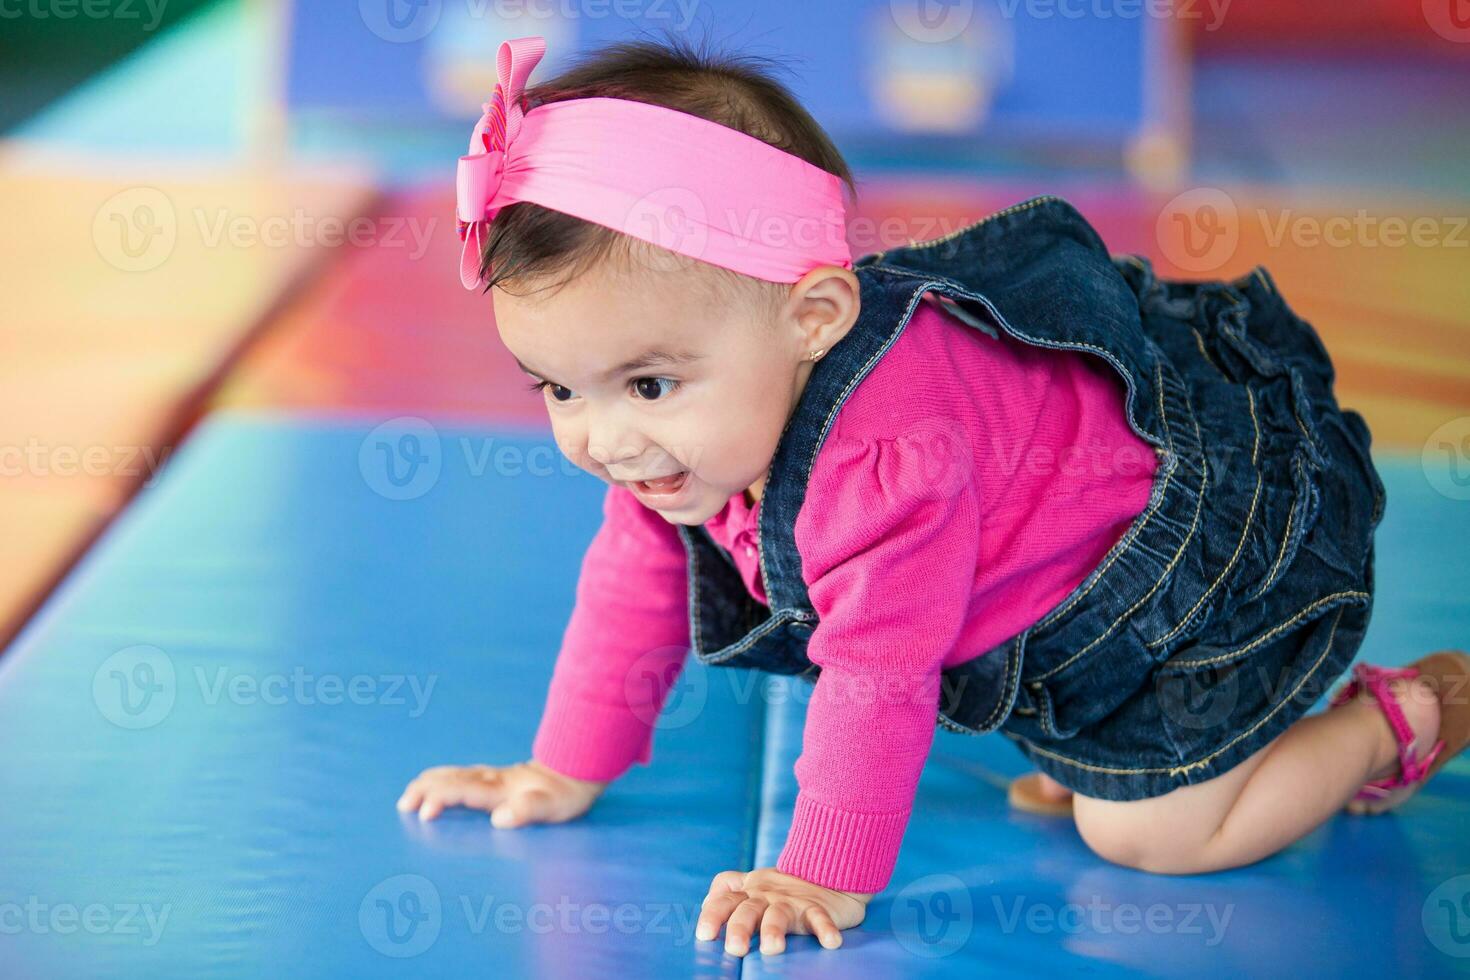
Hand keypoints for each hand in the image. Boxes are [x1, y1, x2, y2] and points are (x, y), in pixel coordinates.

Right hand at [396, 761, 607, 827]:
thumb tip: (499, 819)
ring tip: (409, 796)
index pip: (463, 791)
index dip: (441, 799)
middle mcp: (492, 779)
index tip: (424, 814)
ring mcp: (492, 776)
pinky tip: (436, 784)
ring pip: (453, 775)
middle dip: (425, 790)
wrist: (578, 770)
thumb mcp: (553, 807)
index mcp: (500, 788)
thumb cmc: (565, 794)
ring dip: (429, 784)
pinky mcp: (495, 778)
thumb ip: (527, 810)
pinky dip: (441, 779)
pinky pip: (461, 776)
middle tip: (403, 806)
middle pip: (451, 779)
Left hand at [695, 867, 873, 955]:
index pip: (725, 899)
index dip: (713, 915)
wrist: (827, 870)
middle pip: (748, 909)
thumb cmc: (784, 886)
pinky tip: (831, 942)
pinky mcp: (818, 906)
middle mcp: (767, 896)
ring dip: (775, 929)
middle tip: (736, 948)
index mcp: (749, 892)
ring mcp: (792, 901)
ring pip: (780, 914)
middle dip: (740, 927)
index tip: (705, 935)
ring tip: (773, 947)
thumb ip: (729, 890)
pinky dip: (826, 928)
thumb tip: (706, 904)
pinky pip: (820, 917)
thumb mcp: (753, 884)